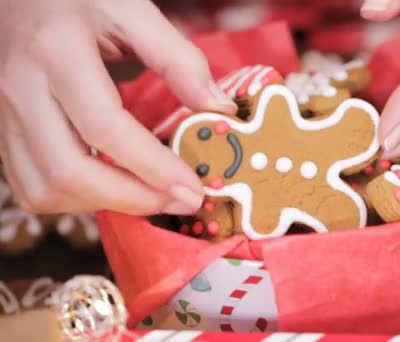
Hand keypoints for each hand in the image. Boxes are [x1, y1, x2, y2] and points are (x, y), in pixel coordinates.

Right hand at [0, 0, 236, 214]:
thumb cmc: (81, 0)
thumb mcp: (133, 10)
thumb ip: (179, 59)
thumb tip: (220, 110)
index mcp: (58, 51)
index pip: (105, 125)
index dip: (152, 167)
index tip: (193, 189)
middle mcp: (22, 88)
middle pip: (68, 171)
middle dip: (131, 200)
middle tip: (178, 201)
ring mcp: (6, 115)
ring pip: (43, 189)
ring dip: (101, 205)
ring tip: (148, 195)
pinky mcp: (4, 133)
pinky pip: (31, 186)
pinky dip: (75, 200)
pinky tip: (112, 185)